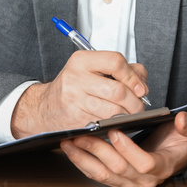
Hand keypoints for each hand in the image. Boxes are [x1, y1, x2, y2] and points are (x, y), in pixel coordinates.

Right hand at [11, 50, 147, 137]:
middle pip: (118, 90)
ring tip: (129, 115)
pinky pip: (104, 124)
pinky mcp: (75, 120)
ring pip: (114, 111)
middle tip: (139, 106)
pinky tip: (115, 123)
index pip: (115, 62)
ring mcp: (74, 100)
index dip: (132, 76)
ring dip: (128, 116)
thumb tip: (141, 82)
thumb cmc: (73, 87)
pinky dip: (114, 125)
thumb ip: (120, 70)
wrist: (44, 108)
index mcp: (82, 60)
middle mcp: (75, 78)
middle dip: (135, 102)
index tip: (140, 87)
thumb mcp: (92, 70)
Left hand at [60, 111, 186, 186]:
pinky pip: (96, 175)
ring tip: (69, 142)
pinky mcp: (117, 181)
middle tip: (83, 134)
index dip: (128, 149)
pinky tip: (71, 150)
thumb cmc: (179, 140)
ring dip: (84, 158)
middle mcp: (144, 179)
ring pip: (103, 174)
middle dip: (98, 150)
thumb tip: (182, 120)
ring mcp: (129, 182)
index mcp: (162, 166)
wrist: (172, 152)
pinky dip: (82, 162)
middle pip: (118, 168)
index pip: (144, 163)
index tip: (114, 131)